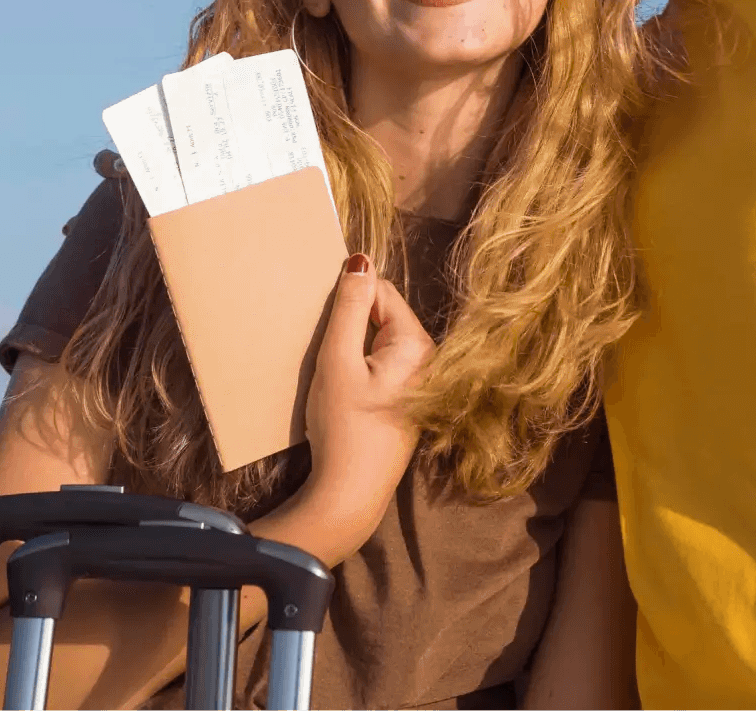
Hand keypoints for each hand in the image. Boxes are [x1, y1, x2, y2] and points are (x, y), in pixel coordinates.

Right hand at [263, 254, 433, 564]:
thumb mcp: (338, 361)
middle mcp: (428, 360)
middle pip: (382, 316)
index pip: (382, 291)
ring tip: (333, 374)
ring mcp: (419, 383)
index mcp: (418, 344)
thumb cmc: (344, 428)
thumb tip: (361, 260)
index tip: (326, 326)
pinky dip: (358, 368)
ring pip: (378, 341)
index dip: (349, 301)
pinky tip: (342, 392)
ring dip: (352, 347)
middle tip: (328, 354)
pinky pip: (380, 366)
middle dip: (350, 325)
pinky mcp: (405, 402)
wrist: (348, 496)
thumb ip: (348, 308)